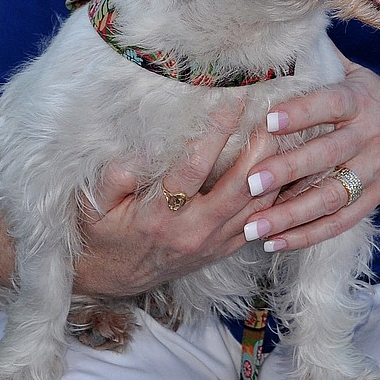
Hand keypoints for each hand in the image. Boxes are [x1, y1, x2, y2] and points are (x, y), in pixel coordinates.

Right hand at [74, 95, 283, 296]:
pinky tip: (284, 171)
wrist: (109, 280)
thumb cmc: (101, 233)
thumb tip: (147, 148)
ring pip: (257, 207)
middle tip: (273, 114)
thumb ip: (117, 174)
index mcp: (160, 217)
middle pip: (241, 187)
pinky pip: (259, 223)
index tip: (233, 100)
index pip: (195, 167)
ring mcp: (212, 244)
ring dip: (274, 171)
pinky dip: (275, 197)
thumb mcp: (94, 204)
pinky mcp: (222, 250)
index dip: (217, 132)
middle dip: (260, 148)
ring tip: (285, 135)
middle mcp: (193, 233)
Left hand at [240, 57, 379, 252]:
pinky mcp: (373, 200)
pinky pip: (339, 222)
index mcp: (359, 101)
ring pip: (330, 197)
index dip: (300, 113)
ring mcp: (372, 172)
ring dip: (290, 215)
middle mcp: (366, 137)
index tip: (268, 121)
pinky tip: (275, 242)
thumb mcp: (359, 74)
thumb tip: (286, 33)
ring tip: (252, 226)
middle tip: (249, 182)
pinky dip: (307, 235)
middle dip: (287, 171)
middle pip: (326, 156)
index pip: (329, 105)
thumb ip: (323, 60)